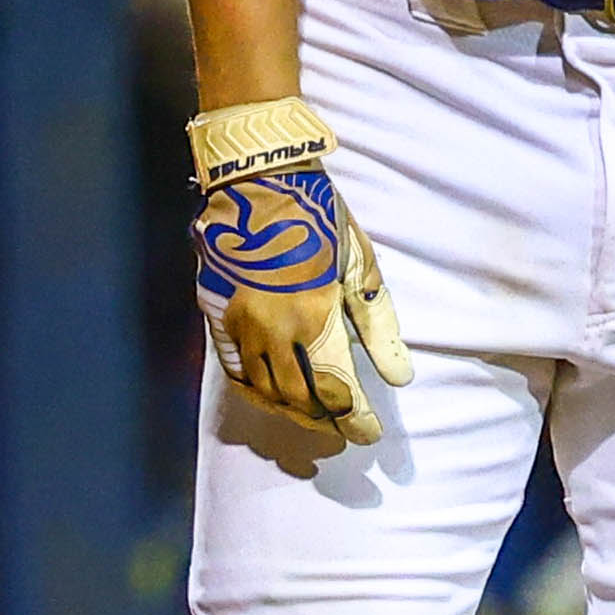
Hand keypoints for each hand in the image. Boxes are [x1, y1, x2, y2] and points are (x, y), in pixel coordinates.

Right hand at [193, 126, 410, 449]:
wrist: (255, 180)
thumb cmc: (317, 218)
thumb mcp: (359, 266)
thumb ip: (379, 325)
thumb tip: (399, 377)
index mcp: (314, 318)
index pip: (336, 388)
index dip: (356, 419)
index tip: (371, 434)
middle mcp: (272, 331)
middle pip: (298, 398)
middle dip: (325, 420)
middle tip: (345, 432)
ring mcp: (238, 326)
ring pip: (263, 390)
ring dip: (291, 412)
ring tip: (314, 420)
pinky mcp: (215, 317)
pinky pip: (233, 371)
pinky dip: (254, 393)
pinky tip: (271, 399)